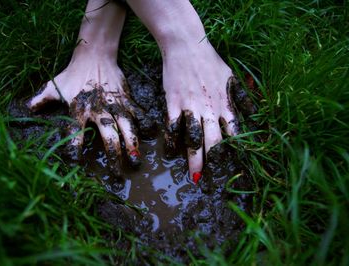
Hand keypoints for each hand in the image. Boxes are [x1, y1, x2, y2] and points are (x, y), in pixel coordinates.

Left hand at [28, 56, 145, 175]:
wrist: (94, 55)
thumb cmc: (73, 73)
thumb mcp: (55, 86)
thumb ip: (42, 99)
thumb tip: (27, 108)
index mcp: (79, 110)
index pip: (76, 132)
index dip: (76, 148)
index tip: (77, 162)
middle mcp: (99, 110)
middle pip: (108, 135)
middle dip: (113, 155)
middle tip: (117, 173)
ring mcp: (115, 105)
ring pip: (126, 127)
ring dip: (132, 144)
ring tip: (136, 160)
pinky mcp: (126, 99)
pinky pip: (137, 114)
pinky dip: (144, 125)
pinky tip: (150, 137)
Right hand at [162, 43, 238, 182]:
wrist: (186, 46)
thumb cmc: (210, 62)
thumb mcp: (232, 78)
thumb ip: (242, 98)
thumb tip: (254, 115)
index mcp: (225, 104)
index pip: (233, 133)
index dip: (234, 151)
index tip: (235, 167)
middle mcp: (210, 109)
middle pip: (213, 140)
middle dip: (213, 162)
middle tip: (212, 180)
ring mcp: (191, 107)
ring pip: (193, 137)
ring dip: (194, 158)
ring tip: (193, 175)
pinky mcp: (174, 103)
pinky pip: (173, 126)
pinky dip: (171, 140)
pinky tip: (170, 153)